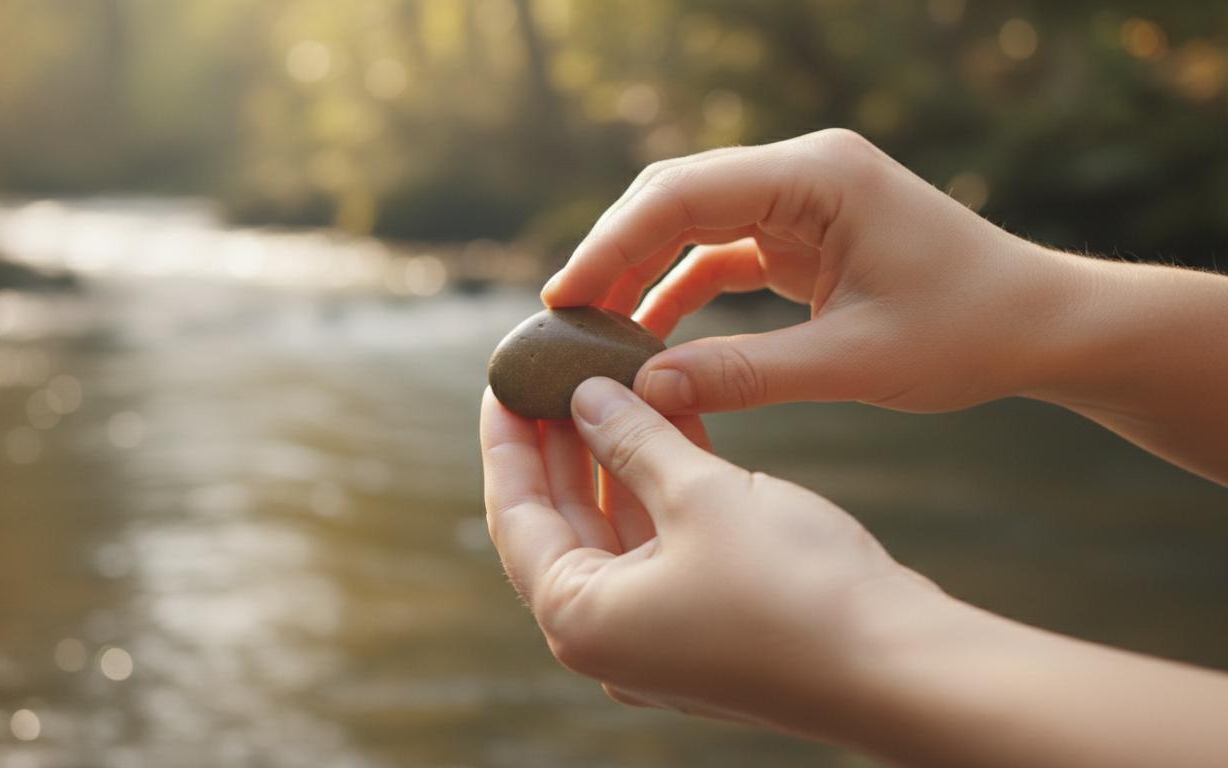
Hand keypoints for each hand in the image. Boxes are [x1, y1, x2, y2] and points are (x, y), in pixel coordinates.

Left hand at [479, 377, 939, 739]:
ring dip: (617, 455)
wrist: (900, 666)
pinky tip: (670, 419)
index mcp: (581, 618)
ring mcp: (659, 633)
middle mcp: (609, 635)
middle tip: (557, 369)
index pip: (516, 513)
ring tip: (611, 378)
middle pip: (562, 520)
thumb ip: (633, 440)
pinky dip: (663, 484)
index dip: (508, 438)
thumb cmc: (796, 589)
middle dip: (562, 441)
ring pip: (618, 526)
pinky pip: (664, 540)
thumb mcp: (701, 496)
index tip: (505, 378)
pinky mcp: (706, 622)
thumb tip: (587, 396)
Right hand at [541, 129, 1078, 414]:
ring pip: (692, 222)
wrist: (1041, 324)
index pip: (684, 193)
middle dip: (616, 254)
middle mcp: (803, 172)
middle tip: (565, 320)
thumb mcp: (853, 362)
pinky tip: (650, 334)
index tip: (565, 300)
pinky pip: (723, 252)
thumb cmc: (968, 331)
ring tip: (597, 333)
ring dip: (643, 273)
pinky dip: (683, 288)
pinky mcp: (804, 233)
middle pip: (676, 196)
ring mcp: (802, 199)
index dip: (613, 244)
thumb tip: (648, 391)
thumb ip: (745, 373)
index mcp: (817, 176)